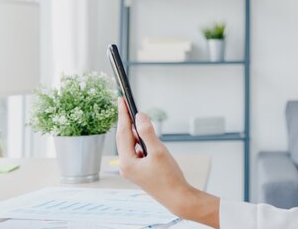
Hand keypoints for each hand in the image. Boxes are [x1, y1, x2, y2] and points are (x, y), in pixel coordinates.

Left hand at [116, 97, 219, 227]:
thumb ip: (148, 132)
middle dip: (125, 121)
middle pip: (123, 138)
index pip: (123, 132)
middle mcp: (126, 166)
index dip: (122, 114)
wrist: (177, 197)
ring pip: (129, 144)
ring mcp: (132, 169)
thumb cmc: (169, 177)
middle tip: (124, 104)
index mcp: (127, 161)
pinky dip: (138, 141)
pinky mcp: (139, 171)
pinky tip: (144, 137)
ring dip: (132, 131)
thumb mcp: (159, 151)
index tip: (121, 100)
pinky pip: (135, 151)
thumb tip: (140, 116)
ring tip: (134, 117)